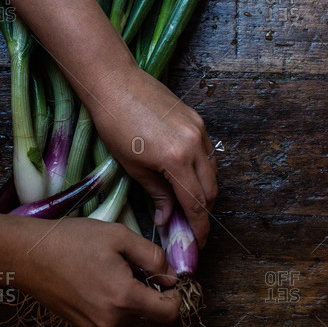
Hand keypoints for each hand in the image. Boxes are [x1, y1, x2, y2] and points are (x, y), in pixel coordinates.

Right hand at [10, 216, 179, 326]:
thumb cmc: (72, 240)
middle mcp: (110, 321)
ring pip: (127, 312)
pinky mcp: (81, 326)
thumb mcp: (118, 235)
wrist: (28, 254)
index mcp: (123, 298)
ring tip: (105, 265)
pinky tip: (93, 276)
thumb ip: (151, 256)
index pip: (168, 312)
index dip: (175, 294)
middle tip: (126, 259)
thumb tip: (171, 273)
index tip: (169, 278)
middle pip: (146, 309)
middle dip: (145, 286)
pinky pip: (108, 315)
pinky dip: (110, 298)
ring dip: (126, 292)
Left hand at [89, 65, 217, 247]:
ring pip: (212, 170)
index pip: (196, 203)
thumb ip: (157, 194)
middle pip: (211, 189)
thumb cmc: (115, 124)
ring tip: (186, 200)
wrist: (115, 83)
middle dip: (203, 211)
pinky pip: (207, 151)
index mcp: (177, 159)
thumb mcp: (133, 166)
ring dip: (204, 189)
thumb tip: (167, 218)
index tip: (196, 243)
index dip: (199, 227)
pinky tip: (186, 174)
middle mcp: (194, 144)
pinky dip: (202, 167)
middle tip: (189, 225)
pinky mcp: (196, 118)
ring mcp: (198, 129)